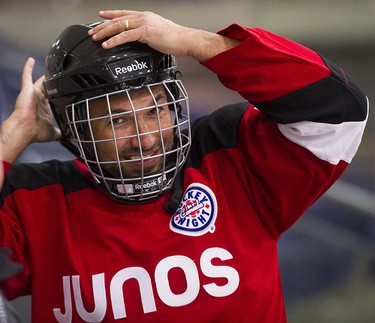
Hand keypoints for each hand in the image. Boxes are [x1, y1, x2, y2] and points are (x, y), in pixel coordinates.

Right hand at [0, 58, 59, 162]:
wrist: (25, 129)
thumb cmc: (36, 132)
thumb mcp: (53, 133)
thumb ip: (60, 134)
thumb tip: (67, 138)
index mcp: (45, 109)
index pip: (53, 99)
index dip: (58, 96)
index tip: (64, 92)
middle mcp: (39, 100)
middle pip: (48, 88)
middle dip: (53, 83)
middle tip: (59, 74)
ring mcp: (33, 94)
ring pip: (41, 81)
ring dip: (45, 74)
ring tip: (51, 65)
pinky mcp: (27, 89)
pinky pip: (26, 76)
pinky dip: (28, 68)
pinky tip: (31, 60)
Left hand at [89, 10, 238, 61]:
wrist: (185, 39)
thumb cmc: (175, 39)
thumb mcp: (158, 33)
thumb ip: (147, 34)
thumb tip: (141, 39)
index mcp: (145, 16)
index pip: (124, 14)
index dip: (111, 14)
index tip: (101, 15)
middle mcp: (143, 17)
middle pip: (118, 19)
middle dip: (103, 26)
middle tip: (92, 31)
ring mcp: (143, 23)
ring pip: (119, 26)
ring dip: (105, 32)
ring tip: (96, 38)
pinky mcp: (145, 32)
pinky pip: (125, 36)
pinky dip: (114, 40)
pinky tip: (107, 44)